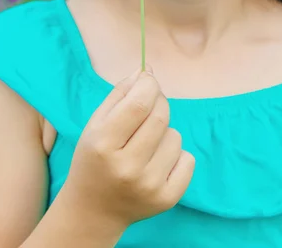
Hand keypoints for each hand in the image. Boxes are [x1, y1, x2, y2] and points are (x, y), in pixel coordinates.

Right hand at [62, 65, 195, 228]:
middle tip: (148, 109)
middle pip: (161, 116)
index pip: (139, 103)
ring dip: (165, 133)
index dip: (149, 85)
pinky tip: (157, 163)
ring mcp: (149, 186)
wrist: (92, 211)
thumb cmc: (94, 158)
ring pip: (176, 136)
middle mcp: (127, 167)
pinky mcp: (167, 199)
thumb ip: (121, 93)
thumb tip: (147, 70)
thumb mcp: (96, 123)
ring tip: (146, 145)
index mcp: (103, 144)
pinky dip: (177, 155)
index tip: (148, 82)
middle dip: (159, 103)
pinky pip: (188, 159)